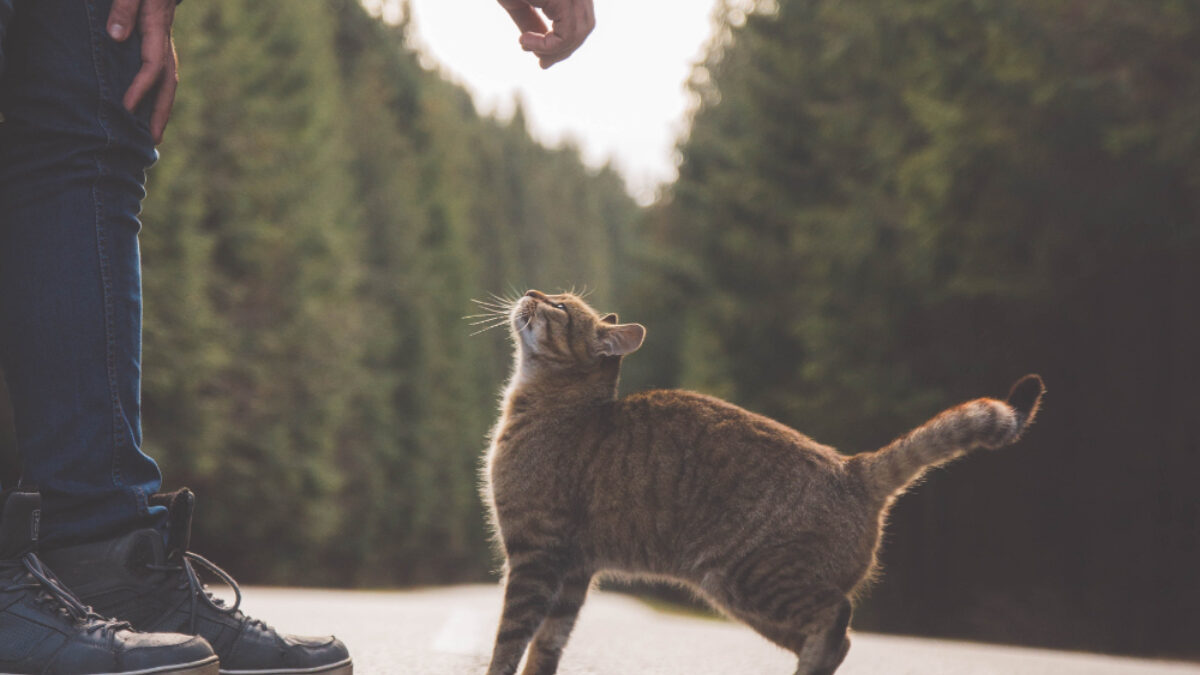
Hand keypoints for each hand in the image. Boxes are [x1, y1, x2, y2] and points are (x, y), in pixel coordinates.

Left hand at [107, 0, 178, 143]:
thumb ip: (124, 9)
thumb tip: (116, 35)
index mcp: (157, 30)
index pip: (152, 66)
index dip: (140, 88)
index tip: (126, 108)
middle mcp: (165, 43)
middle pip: (168, 84)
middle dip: (161, 113)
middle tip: (153, 140)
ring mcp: (165, 45)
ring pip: (168, 83)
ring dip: (163, 110)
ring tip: (154, 135)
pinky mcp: (159, 45)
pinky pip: (162, 76)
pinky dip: (159, 97)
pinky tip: (149, 111)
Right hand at [497, 0, 595, 68]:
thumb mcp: (520, 3)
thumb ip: (533, 23)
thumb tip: (545, 52)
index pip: (583, 19)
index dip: (568, 44)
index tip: (543, 60)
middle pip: (584, 27)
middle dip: (564, 50)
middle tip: (542, 63)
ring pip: (577, 33)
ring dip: (553, 50)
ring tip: (526, 45)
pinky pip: (566, 33)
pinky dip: (548, 45)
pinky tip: (525, 41)